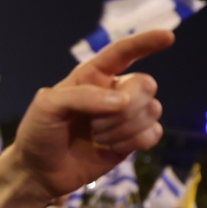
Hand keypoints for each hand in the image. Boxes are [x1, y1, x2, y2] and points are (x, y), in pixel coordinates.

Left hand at [9, 31, 172, 198]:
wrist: (39, 170)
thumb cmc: (39, 132)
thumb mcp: (47, 106)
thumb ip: (81, 97)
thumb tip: (121, 101)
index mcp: (92, 75)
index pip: (122, 53)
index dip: (145, 43)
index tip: (167, 37)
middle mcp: (113, 91)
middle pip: (145, 84)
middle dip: (126, 106)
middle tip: (94, 123)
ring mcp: (125, 116)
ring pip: (152, 110)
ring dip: (122, 128)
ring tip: (96, 137)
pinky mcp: (132, 140)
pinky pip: (153, 133)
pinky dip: (133, 142)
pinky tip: (110, 147)